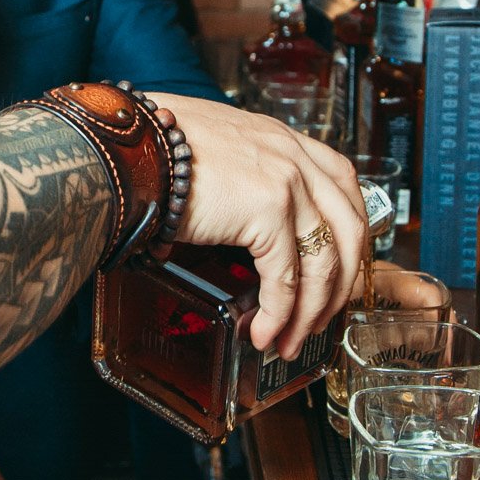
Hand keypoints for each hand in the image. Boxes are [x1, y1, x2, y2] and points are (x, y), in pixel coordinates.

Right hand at [150, 95, 366, 360]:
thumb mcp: (211, 154)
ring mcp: (287, 182)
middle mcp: (293, 156)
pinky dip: (278, 313)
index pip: (343, 185)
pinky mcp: (268, 210)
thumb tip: (226, 227)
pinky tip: (264, 331)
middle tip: (322, 317)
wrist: (129, 148)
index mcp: (282, 139)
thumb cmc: (151, 148)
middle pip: (350, 229)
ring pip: (323, 262)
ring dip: (310, 311)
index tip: (340, 268)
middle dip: (341, 284)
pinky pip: (284, 278)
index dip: (349, 233)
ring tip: (289, 339)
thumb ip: (236, 180)